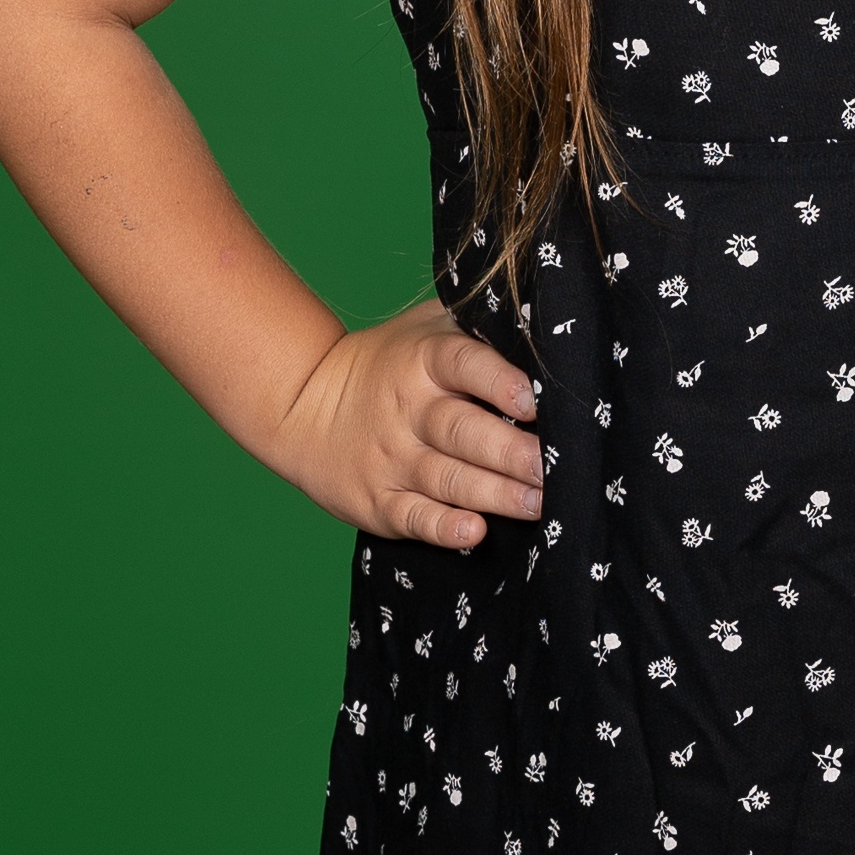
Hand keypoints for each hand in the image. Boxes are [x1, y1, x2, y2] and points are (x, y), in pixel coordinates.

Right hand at [273, 301, 543, 548]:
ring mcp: (393, 458)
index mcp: (425, 359)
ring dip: (496, 493)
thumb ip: (477, 328)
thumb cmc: (391, 362)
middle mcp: (409, 409)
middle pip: (462, 430)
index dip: (499, 382)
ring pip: (448, 477)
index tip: (533, 402)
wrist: (303, 404)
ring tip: (538, 504)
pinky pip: (415, 517)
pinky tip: (475, 531)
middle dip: (512, 451)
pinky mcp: (380, 501)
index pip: (464, 364)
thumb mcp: (426, 327)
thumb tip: (545, 323)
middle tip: (551, 467)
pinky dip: (444, 527)